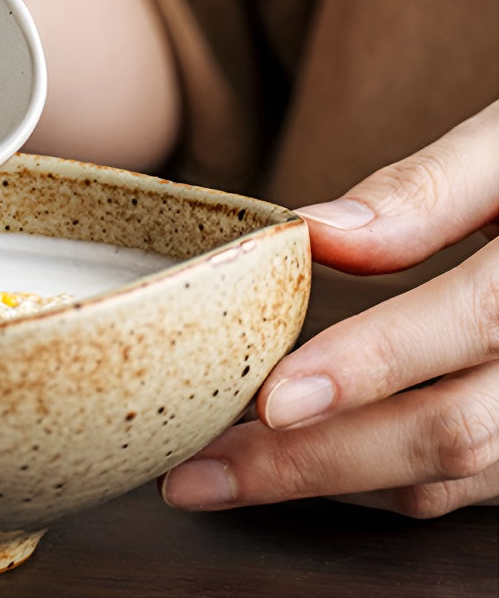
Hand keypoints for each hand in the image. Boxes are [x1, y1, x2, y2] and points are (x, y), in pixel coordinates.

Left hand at [162, 100, 498, 516]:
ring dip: (338, 480)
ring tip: (227, 473)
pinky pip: (473, 483)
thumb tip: (317, 232)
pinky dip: (385, 478)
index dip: (372, 364)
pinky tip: (309, 457)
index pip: (472, 323)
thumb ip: (429, 188)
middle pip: (453, 430)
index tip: (273, 397)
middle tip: (199, 474)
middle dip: (317, 461)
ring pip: (456, 473)